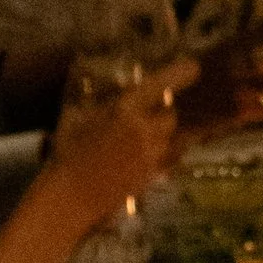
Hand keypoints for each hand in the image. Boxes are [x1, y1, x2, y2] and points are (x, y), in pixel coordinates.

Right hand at [46, 66, 187, 214]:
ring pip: (171, 139)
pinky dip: (163, 154)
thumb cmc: (68, 153)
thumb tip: (115, 95)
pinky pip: (167, 159)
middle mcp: (144, 131)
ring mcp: (151, 155)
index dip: (178, 74)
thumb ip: (101, 104)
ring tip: (145, 137)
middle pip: (170, 116)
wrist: (72, 195)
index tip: (194, 67)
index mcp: (125, 111)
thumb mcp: (77, 118)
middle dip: (165, 113)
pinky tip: (146, 155)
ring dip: (163, 135)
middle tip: (153, 112)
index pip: (159, 86)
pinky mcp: (152, 175)